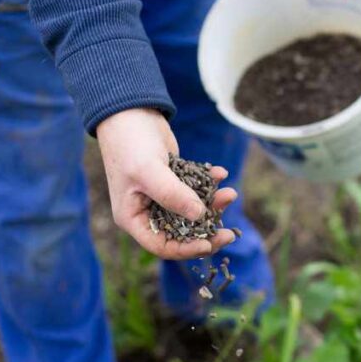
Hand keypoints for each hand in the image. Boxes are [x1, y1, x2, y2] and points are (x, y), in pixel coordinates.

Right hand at [96, 108, 235, 259]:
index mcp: (133, 218)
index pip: (162, 245)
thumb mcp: (149, 171)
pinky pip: (196, 190)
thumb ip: (173, 195)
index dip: (186, 249)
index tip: (209, 244)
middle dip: (207, 231)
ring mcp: (162, 196)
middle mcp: (148, 211)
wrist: (130, 112)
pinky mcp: (175, 180)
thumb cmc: (130, 143)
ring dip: (213, 204)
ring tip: (230, 192)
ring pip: (193, 212)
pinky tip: (220, 173)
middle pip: (181, 233)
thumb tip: (200, 216)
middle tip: (231, 232)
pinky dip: (209, 184)